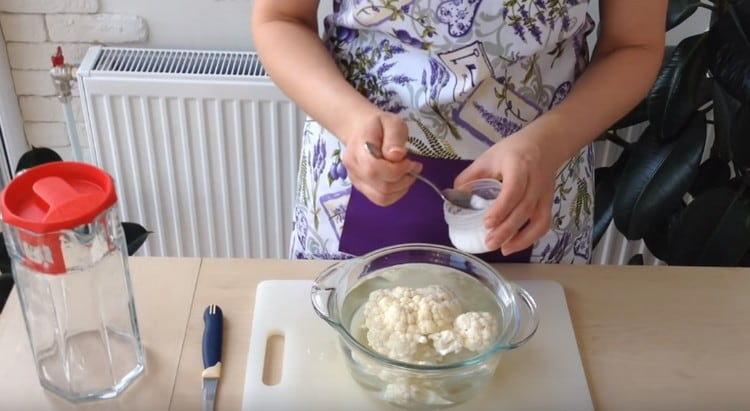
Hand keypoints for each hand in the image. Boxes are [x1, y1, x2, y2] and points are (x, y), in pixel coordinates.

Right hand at [341, 111, 421, 205]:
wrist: (360, 130)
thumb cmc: (378, 125)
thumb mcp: (391, 122)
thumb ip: (394, 137)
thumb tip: (397, 156)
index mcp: (358, 149)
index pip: (375, 169)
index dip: (397, 170)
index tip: (411, 162)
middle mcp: (353, 168)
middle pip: (381, 187)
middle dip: (403, 180)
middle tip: (413, 167)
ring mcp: (356, 180)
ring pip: (381, 198)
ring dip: (401, 189)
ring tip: (407, 174)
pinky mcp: (361, 188)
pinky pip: (380, 199)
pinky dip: (395, 194)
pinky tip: (400, 181)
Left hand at [454, 132, 559, 255]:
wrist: (544, 144)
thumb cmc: (512, 151)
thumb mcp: (487, 158)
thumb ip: (470, 177)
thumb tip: (454, 200)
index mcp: (519, 165)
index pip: (513, 190)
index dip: (501, 208)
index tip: (486, 223)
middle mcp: (535, 181)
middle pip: (524, 209)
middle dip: (507, 229)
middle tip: (488, 243)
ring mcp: (544, 193)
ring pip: (538, 220)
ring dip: (522, 238)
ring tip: (502, 249)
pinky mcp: (548, 202)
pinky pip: (543, 224)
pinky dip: (531, 238)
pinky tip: (514, 245)